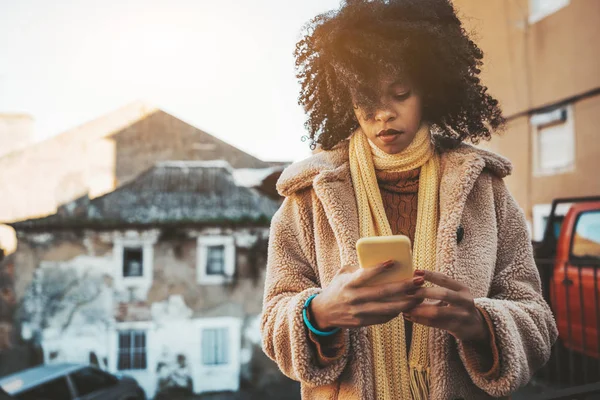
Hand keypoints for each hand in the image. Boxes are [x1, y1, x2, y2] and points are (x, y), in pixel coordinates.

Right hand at [310, 261, 424, 329]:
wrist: (323, 312)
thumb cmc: (337, 288)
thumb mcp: (342, 275)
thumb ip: (357, 269)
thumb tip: (380, 264)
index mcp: (348, 283)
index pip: (364, 275)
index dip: (378, 269)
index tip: (393, 261)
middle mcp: (354, 298)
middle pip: (382, 292)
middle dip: (403, 286)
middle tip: (418, 280)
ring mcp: (358, 312)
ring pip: (387, 308)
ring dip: (406, 303)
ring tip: (419, 297)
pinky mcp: (362, 322)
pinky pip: (383, 318)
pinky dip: (396, 312)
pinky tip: (407, 306)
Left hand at [404, 270, 488, 342]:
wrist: (476, 326)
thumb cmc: (458, 306)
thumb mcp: (455, 294)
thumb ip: (440, 287)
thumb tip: (414, 276)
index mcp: (462, 289)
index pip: (445, 279)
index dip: (430, 275)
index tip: (415, 272)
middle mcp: (464, 301)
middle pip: (442, 294)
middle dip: (424, 292)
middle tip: (408, 292)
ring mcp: (462, 315)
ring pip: (437, 312)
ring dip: (419, 310)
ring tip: (406, 308)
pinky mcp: (456, 328)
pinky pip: (435, 324)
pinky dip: (421, 320)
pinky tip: (411, 317)